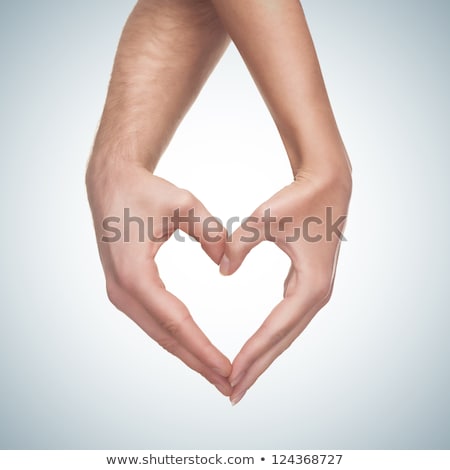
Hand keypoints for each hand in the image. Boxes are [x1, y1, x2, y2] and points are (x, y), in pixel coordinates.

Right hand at [86, 163, 231, 395]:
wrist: (111, 186)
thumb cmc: (144, 192)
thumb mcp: (184, 202)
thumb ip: (211, 232)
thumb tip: (226, 262)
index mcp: (134, 273)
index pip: (175, 321)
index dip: (202, 347)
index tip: (227, 368)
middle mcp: (123, 290)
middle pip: (166, 337)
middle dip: (198, 362)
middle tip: (228, 384)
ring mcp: (121, 293)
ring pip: (158, 333)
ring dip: (187, 354)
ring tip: (216, 373)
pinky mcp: (125, 290)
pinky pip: (154, 321)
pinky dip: (176, 338)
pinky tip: (193, 348)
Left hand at [220, 171, 351, 404]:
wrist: (328, 186)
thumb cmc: (301, 199)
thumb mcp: (264, 218)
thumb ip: (239, 244)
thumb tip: (223, 271)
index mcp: (311, 285)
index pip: (276, 327)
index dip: (253, 352)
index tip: (231, 374)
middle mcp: (316, 295)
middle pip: (283, 339)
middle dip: (258, 366)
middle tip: (233, 393)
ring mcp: (314, 291)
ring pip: (285, 332)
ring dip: (264, 355)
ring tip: (241, 378)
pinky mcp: (307, 285)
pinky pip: (286, 317)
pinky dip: (270, 335)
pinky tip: (257, 347)